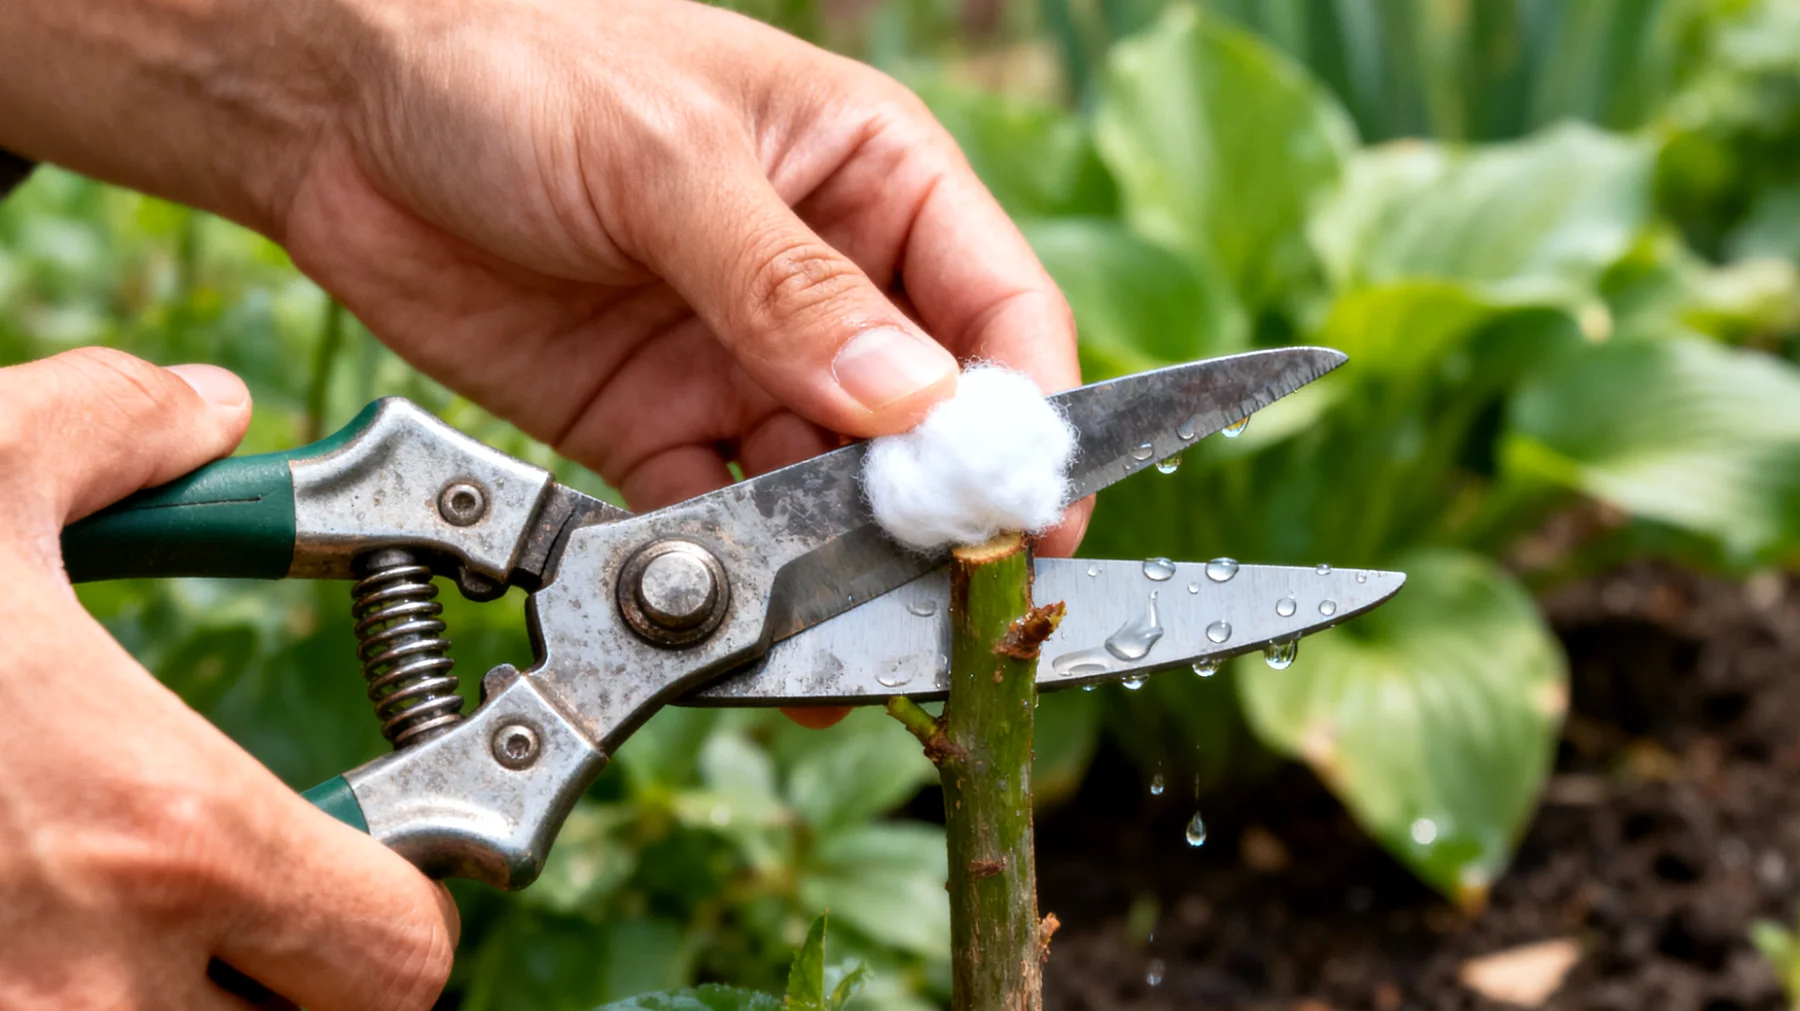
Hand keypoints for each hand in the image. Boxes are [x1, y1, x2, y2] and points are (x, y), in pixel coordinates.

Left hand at [0, 0, 1087, 548]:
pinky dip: (732, 578)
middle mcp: (826, 281)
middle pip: (925, 423)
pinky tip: (745, 628)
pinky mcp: (654, 424)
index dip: (1028, 415)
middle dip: (938, 515)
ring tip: (844, 641)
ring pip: (826, 489)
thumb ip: (788, 288)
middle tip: (947, 605)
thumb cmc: (517, 65)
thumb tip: (912, 407)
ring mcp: (739, 360)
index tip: (1030, 508)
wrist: (338, 114)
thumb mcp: (667, 160)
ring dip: (839, 567)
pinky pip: (717, 518)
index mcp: (872, 179)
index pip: (998, 308)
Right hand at [0, 349, 456, 1010]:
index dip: (409, 894)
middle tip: (268, 880)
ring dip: (224, 987)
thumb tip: (207, 410)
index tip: (373, 838)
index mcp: (173, 834)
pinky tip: (51, 930)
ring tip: (154, 904)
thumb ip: (108, 428)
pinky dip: (110, 1003)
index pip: (409, 950)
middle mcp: (114, 983)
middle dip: (329, 957)